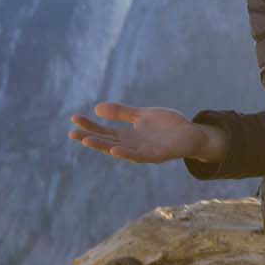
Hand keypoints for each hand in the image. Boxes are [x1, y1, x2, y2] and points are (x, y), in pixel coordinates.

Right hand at [70, 102, 222, 165]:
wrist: (192, 134)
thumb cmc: (168, 126)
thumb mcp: (142, 115)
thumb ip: (122, 113)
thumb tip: (97, 108)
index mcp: (128, 136)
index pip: (104, 131)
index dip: (89, 126)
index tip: (74, 118)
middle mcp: (132, 146)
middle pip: (106, 142)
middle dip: (89, 138)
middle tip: (72, 134)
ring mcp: (143, 152)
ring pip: (119, 151)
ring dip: (103, 146)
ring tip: (87, 140)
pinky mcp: (156, 155)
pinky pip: (139, 156)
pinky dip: (126, 154)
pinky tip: (115, 149)